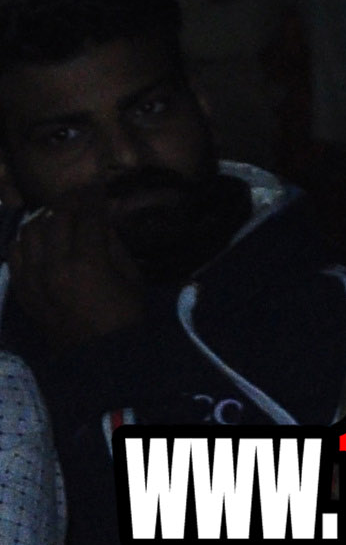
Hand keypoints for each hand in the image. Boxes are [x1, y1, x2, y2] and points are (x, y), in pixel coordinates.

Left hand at [11, 203, 151, 349]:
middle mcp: (54, 266)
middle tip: (80, 197)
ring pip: (29, 232)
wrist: (101, 357)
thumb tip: (104, 216)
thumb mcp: (132, 278)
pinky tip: (39, 238)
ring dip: (44, 219)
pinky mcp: (22, 290)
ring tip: (58, 216)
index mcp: (88, 263)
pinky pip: (15, 253)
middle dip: (69, 202)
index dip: (95, 197)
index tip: (99, 187)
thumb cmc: (126, 318)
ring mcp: (33, 279)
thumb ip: (114, 243)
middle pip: (55, 219)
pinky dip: (26, 240)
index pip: (88, 216)